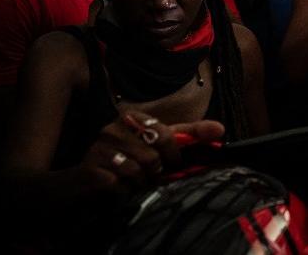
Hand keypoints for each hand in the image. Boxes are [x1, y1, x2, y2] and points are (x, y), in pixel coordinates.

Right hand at [78, 111, 224, 195]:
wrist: (86, 179)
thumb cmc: (129, 158)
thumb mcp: (159, 142)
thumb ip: (190, 134)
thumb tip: (221, 129)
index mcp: (133, 117)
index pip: (165, 135)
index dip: (173, 155)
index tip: (171, 163)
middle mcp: (113, 128)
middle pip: (153, 156)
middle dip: (156, 170)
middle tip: (151, 174)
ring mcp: (99, 147)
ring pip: (138, 171)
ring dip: (140, 183)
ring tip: (133, 180)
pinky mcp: (90, 169)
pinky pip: (119, 185)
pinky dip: (124, 191)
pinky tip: (118, 186)